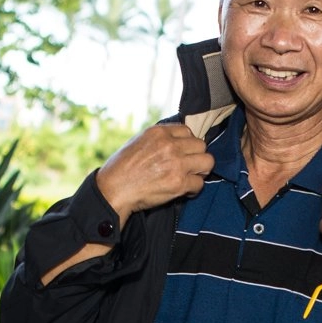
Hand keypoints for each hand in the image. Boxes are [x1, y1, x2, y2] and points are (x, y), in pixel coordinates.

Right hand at [96, 123, 213, 218]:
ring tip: (190, 177)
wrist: (113, 190)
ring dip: (201, 171)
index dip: (187, 144)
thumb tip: (178, 141)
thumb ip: (159, 138)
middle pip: (201, 145)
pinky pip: (200, 184)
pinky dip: (194, 189)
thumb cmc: (122, 168)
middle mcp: (169, 145)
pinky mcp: (178, 183)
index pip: (188, 131)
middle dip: (197, 157)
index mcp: (159, 132)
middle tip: (189, 167)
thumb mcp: (138, 141)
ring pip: (208, 162)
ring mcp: (176, 164)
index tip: (183, 153)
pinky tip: (184, 191)